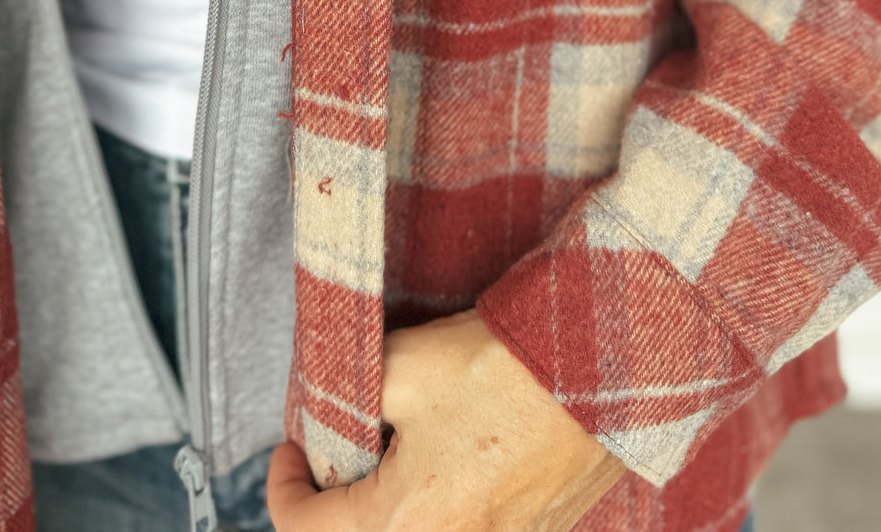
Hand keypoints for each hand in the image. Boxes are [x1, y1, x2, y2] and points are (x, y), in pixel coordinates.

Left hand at [267, 309, 626, 530]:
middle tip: (341, 446)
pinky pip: (462, 528)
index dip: (282, 485)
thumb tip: (326, 411)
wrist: (597, 367)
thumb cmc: (501, 367)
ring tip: (397, 444)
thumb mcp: (400, 365)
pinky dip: (438, 502)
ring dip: (389, 502)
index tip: (290, 447)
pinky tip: (449, 453)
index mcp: (406, 522)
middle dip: (337, 500)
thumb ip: (347, 395)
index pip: (304, 531)